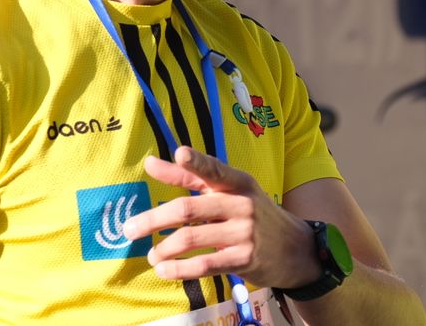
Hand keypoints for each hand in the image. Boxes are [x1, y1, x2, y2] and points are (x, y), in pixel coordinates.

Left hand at [122, 147, 321, 288]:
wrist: (295, 249)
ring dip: (163, 248)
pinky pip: (204, 264)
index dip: (197, 161)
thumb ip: (189, 176)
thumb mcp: (228, 191)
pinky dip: (179, 269)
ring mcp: (244, 233)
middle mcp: (242, 204)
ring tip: (151, 255)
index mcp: (238, 182)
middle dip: (153, 219)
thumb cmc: (251, 214)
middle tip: (129, 229)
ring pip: (192, 238)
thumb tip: (151, 162)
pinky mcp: (244, 260)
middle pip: (188, 209)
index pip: (214, 169)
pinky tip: (164, 270)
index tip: (180, 153)